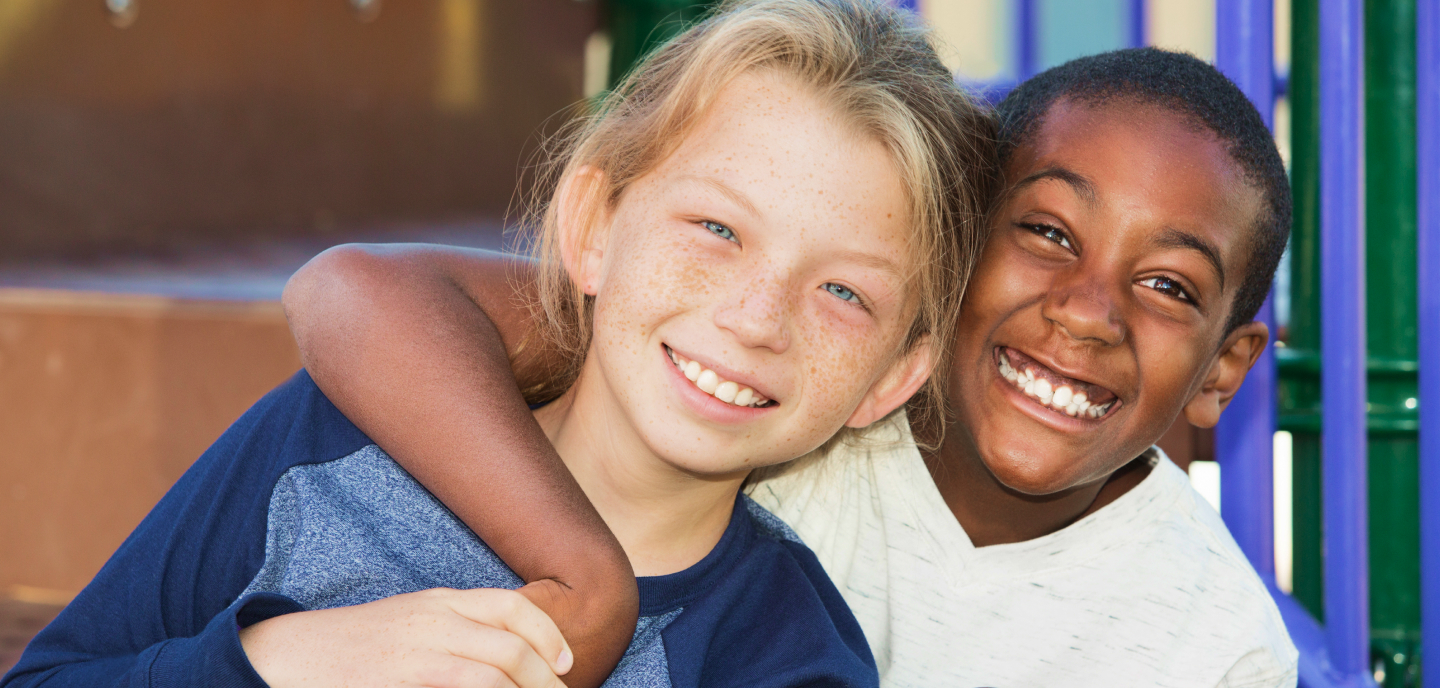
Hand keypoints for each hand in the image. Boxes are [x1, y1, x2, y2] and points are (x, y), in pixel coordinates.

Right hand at [240, 587, 573, 687]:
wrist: (284, 655)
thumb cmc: (352, 651)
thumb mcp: (410, 628)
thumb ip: (454, 635)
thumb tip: (503, 664)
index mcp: (440, 601)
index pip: (513, 605)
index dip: (549, 634)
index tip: (567, 663)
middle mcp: (435, 617)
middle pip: (514, 643)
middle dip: (547, 678)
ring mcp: (418, 647)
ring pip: (497, 670)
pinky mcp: (401, 676)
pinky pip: (466, 686)